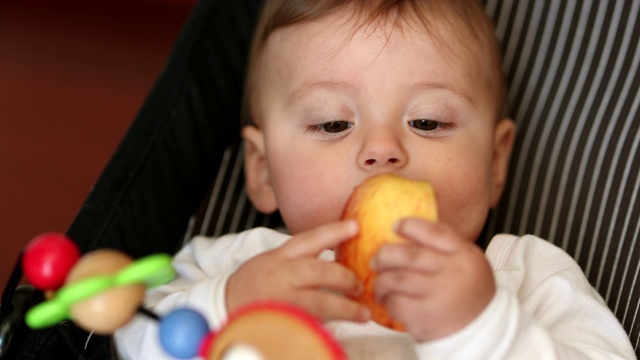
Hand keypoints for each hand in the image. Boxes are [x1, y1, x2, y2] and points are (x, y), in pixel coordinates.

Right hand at [226, 220, 370, 322]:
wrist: (221, 305)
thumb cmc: (253, 283)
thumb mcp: (273, 261)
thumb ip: (301, 258)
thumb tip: (337, 256)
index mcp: (280, 256)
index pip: (310, 239)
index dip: (334, 232)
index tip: (356, 226)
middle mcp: (281, 275)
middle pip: (319, 271)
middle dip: (345, 277)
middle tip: (360, 285)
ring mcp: (281, 300)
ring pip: (319, 301)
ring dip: (345, 308)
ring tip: (363, 312)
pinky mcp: (281, 322)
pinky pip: (309, 323)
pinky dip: (326, 325)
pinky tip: (341, 327)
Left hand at [372, 218, 494, 340]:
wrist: (482, 330)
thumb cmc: (467, 292)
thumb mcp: (467, 261)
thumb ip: (443, 246)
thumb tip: (405, 227)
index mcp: (465, 255)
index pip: (434, 232)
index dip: (410, 226)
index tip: (395, 226)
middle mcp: (454, 273)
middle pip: (409, 256)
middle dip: (385, 255)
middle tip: (376, 260)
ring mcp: (440, 296)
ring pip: (396, 280)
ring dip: (381, 281)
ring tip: (379, 284)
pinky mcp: (426, 318)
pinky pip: (396, 303)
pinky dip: (388, 301)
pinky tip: (389, 302)